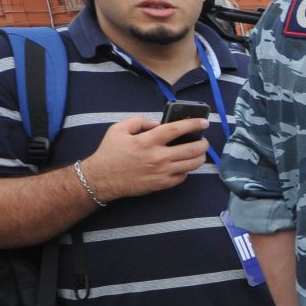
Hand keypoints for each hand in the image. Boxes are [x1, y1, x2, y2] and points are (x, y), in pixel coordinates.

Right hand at [81, 116, 209, 201]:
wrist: (102, 179)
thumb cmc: (110, 153)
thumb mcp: (118, 129)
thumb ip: (139, 121)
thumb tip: (158, 123)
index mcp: (147, 141)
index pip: (176, 129)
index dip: (193, 124)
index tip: (204, 122)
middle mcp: (158, 156)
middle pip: (191, 149)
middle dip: (203, 144)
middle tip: (204, 140)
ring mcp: (162, 172)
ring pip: (192, 164)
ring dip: (200, 157)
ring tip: (199, 152)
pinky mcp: (162, 184)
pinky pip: (183, 177)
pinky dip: (187, 170)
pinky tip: (184, 165)